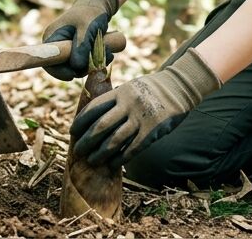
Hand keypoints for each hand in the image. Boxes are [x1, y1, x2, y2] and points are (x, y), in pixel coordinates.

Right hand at [42, 0, 119, 79]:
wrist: (98, 6)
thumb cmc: (90, 13)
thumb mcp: (87, 27)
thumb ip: (82, 46)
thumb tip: (76, 68)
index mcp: (51, 37)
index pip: (48, 61)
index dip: (59, 72)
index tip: (74, 75)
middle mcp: (56, 45)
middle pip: (64, 67)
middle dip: (83, 67)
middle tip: (101, 60)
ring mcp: (65, 49)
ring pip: (77, 67)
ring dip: (93, 64)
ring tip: (108, 53)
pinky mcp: (76, 51)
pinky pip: (84, 63)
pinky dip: (96, 61)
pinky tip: (108, 53)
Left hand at [69, 50, 221, 166]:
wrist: (179, 88)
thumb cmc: (150, 90)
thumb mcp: (129, 87)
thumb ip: (114, 100)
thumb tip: (91, 116)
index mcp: (120, 92)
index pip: (94, 108)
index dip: (80, 122)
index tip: (72, 132)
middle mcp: (128, 105)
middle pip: (100, 126)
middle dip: (86, 141)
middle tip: (78, 151)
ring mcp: (140, 118)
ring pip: (114, 140)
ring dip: (100, 153)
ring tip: (92, 161)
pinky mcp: (152, 131)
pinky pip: (132, 149)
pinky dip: (120, 158)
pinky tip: (112, 164)